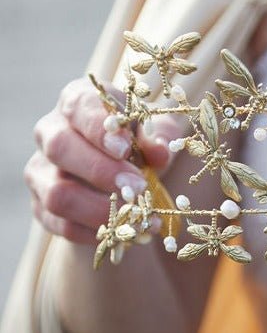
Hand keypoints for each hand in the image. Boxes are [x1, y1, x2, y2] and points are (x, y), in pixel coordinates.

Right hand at [25, 78, 179, 243]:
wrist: (122, 171)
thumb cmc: (138, 140)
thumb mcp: (155, 130)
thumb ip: (160, 135)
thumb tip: (160, 151)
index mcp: (78, 101)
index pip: (80, 107)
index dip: (99, 128)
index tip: (125, 148)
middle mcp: (51, 131)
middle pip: (60, 148)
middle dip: (100, 171)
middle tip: (137, 187)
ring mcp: (41, 171)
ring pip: (56, 192)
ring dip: (98, 208)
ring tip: (134, 215)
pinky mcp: (41, 205)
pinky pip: (60, 224)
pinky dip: (94, 232)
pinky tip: (123, 231)